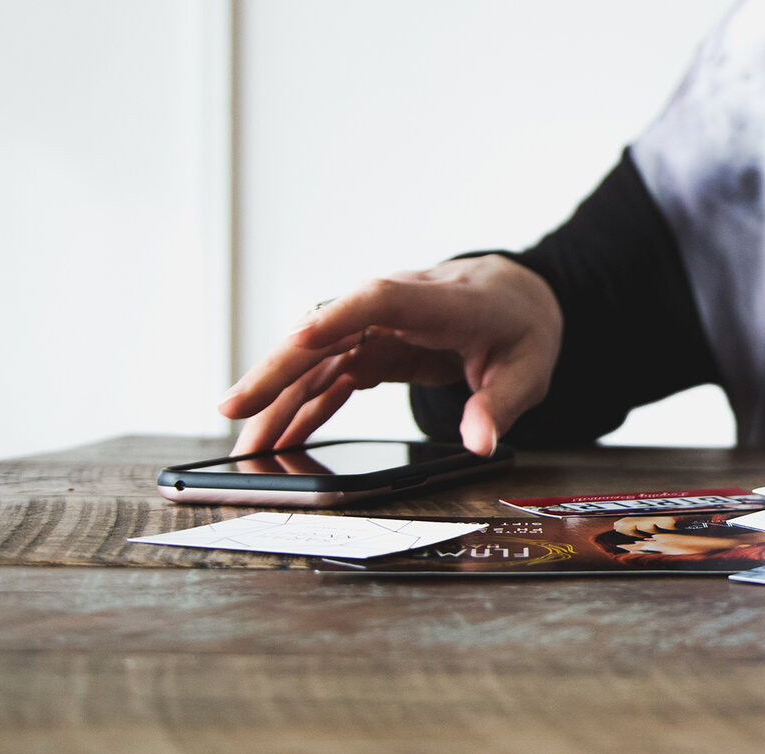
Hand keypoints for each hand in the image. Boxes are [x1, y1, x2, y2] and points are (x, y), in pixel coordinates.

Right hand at [217, 255, 561, 456]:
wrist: (519, 298)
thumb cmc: (523, 328)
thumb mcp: (530, 371)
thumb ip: (500, 406)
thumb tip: (479, 442)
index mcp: (445, 302)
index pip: (384, 299)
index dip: (339, 315)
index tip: (297, 338)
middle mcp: (400, 306)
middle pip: (330, 331)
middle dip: (279, 368)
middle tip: (234, 409)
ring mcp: (381, 325)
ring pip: (319, 357)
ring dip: (279, 397)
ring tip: (244, 442)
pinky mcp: (373, 345)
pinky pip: (331, 374)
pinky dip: (305, 405)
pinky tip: (279, 436)